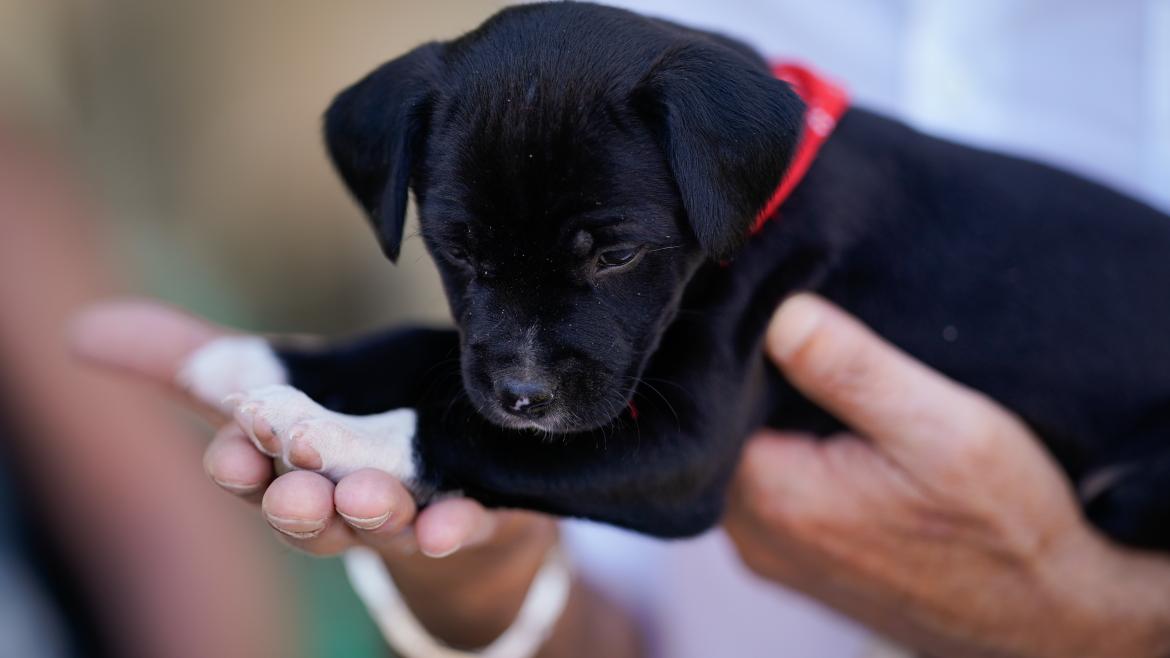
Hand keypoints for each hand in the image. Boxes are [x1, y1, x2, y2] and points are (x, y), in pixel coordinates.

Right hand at [71, 301, 558, 648]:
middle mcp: (341, 499)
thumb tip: (82, 330)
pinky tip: (449, 527)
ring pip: (387, 519)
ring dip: (376, 511)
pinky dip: (455, 528)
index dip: (238, 466)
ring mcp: (409, 508)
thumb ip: (190, 361)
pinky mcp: (471, 507)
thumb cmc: (342, 420)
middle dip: (299, 504)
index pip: (250, 472)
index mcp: (285, 469)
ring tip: (370, 496)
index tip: (232, 456)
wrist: (447, 458)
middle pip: (312, 511)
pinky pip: (464, 524)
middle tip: (294, 490)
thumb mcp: (269, 381)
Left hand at [725, 294, 1169, 657]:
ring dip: (779, 422)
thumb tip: (778, 312)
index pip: (712, 399)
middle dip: (760, 384)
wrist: (1048, 616)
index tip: (781, 311)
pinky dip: (795, 457)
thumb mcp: (939, 427)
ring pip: (746, 460)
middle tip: (815, 344)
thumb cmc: (1004, 529)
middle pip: (724, 431)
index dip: (741, 348)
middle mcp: (754, 536)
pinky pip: (772, 490)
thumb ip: (851, 369)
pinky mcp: (800, 561)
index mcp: (772, 496)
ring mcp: (773, 554)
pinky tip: (842, 438)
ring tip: (832, 390)